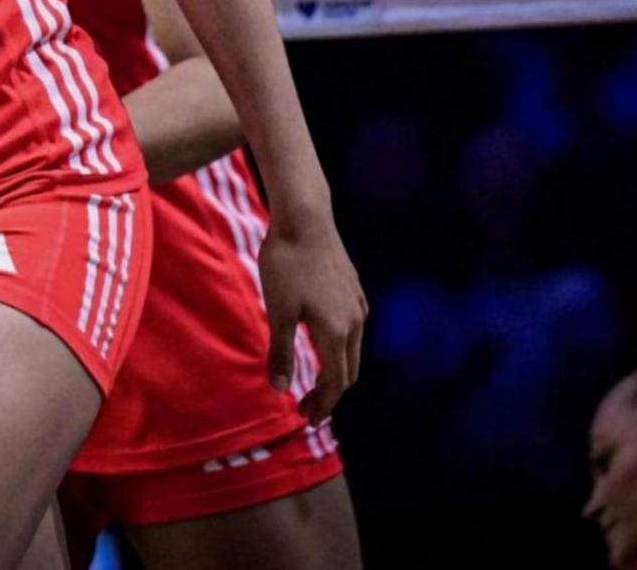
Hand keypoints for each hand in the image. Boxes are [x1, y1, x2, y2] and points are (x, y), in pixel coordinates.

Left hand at [258, 213, 365, 423]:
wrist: (304, 217)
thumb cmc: (285, 263)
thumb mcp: (278, 310)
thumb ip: (281, 352)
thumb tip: (280, 389)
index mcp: (336, 331)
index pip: (335, 383)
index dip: (322, 405)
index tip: (306, 419)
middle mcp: (354, 321)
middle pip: (349, 372)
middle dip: (330, 395)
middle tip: (307, 408)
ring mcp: (357, 304)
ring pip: (353, 351)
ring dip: (337, 372)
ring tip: (316, 382)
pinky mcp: (354, 289)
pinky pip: (354, 330)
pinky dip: (341, 349)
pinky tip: (325, 344)